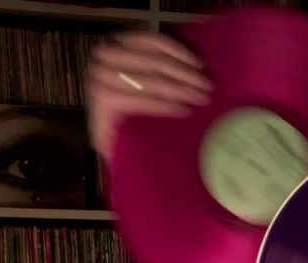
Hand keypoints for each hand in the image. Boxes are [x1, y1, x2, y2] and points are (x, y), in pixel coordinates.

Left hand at [85, 31, 212, 158]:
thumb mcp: (120, 151)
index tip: (188, 112)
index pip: (135, 99)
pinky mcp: (124, 38)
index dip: (163, 105)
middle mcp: (101, 73)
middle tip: (205, 95)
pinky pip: (152, 39)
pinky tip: (194, 60)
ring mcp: (112, 52)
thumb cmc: (120, 134)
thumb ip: (127, 159)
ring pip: (152, 57)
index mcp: (102, 101)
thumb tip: (141, 180)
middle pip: (147, 77)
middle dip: (180, 86)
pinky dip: (175, 48)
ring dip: (183, 69)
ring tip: (205, 81)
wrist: (106, 107)